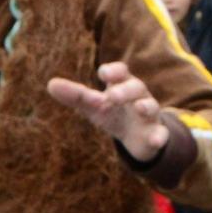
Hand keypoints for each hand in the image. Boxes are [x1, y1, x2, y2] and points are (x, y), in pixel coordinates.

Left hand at [46, 62, 169, 161]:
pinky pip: (161, 134)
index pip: (121, 72)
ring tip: (140, 108)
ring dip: (146, 106)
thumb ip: (75, 96)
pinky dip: (160, 137)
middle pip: (136, 87)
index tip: (103, 73)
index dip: (113, 71)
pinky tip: (156, 141)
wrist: (137, 137)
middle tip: (112, 95)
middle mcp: (138, 96)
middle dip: (125, 90)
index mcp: (122, 85)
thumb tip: (50, 84)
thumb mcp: (94, 106)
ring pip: (151, 106)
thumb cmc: (114, 113)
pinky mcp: (155, 133)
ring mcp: (149, 115)